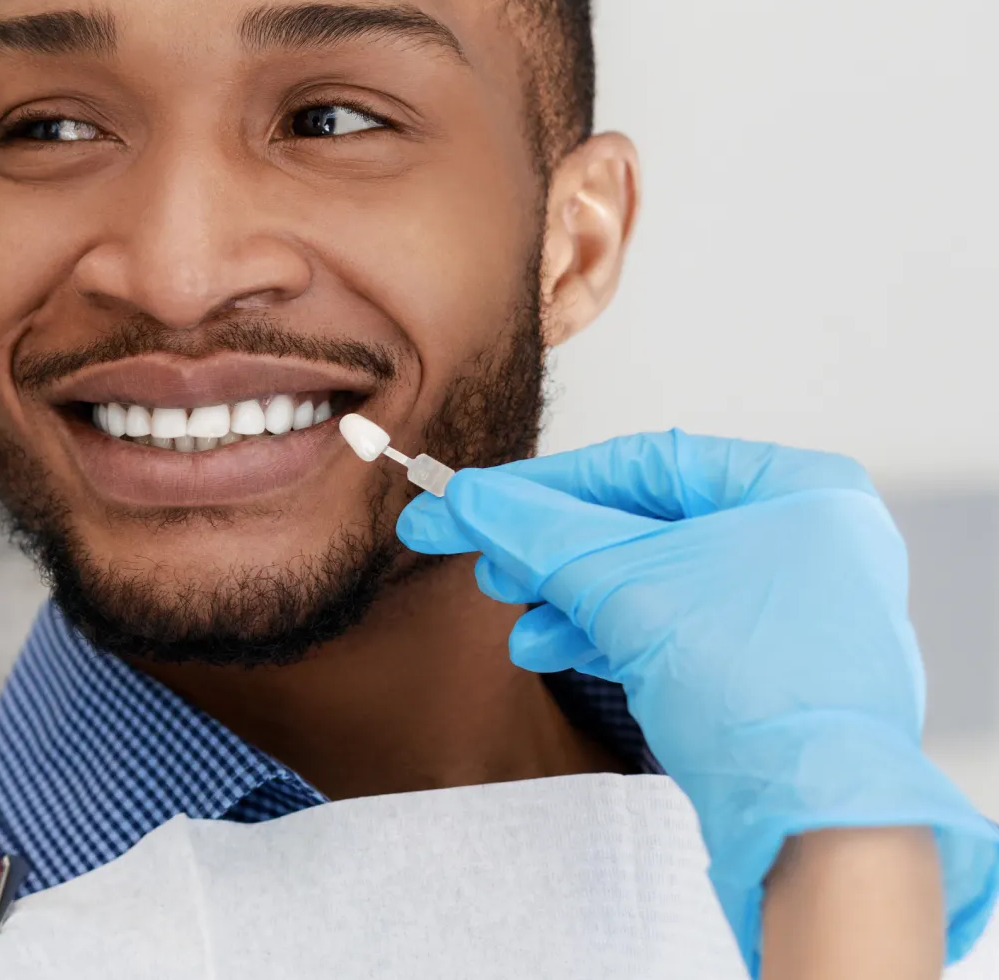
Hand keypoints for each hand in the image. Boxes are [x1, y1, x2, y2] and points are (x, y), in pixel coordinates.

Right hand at [397, 431, 998, 974]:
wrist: (815, 824)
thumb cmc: (758, 688)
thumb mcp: (626, 587)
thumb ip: (541, 533)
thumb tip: (472, 497)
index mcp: (795, 490)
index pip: (643, 464)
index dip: (546, 485)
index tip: (477, 499)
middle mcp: (803, 539)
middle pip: (641, 524)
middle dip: (553, 551)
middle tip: (482, 561)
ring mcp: (789, 608)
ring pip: (650, 582)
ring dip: (569, 600)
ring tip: (513, 618)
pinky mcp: (767, 668)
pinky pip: (671, 628)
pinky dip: (606, 635)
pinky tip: (548, 648)